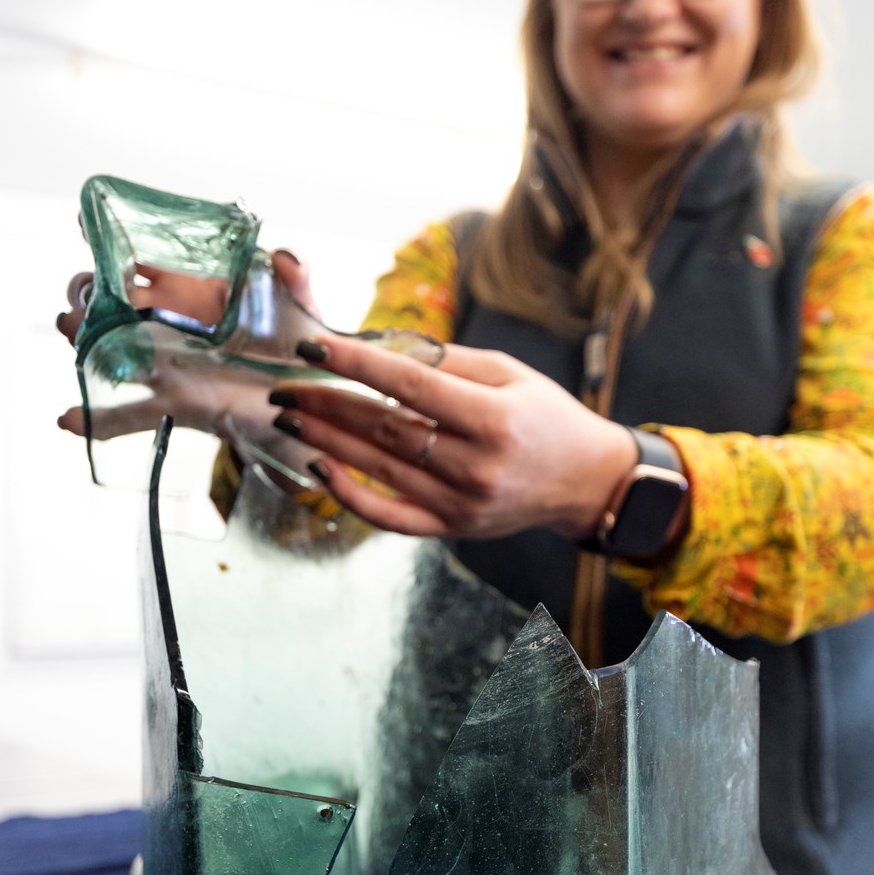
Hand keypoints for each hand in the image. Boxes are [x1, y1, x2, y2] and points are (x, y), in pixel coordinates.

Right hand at [56, 248, 318, 438]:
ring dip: (82, 338)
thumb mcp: (299, 304)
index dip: (109, 240)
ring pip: (105, 345)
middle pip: (105, 299)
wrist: (303, 397)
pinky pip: (126, 414)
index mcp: (189, 287)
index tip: (87, 225)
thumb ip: (294, 277)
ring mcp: (163, 361)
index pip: (138, 257)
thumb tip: (285, 256)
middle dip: (87, 293)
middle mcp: (165, 320)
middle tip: (88, 294)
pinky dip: (96, 419)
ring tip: (76, 333)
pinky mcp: (172, 402)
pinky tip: (70, 419)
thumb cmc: (293, 342)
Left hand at [269, 336, 638, 541]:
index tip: (314, 346)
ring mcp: (461, 502)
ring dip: (325, 441)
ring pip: (378, 468)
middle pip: (383, 428)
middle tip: (286, 384)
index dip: (356, 364)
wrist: (587, 482)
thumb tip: (381, 348)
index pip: (408, 386)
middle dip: (326, 402)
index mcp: (493, 418)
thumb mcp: (510, 374)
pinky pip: (390, 516)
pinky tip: (318, 470)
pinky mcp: (451, 528)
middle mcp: (475, 465)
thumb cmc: (548, 418)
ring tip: (289, 417)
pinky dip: (349, 495)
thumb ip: (446, 362)